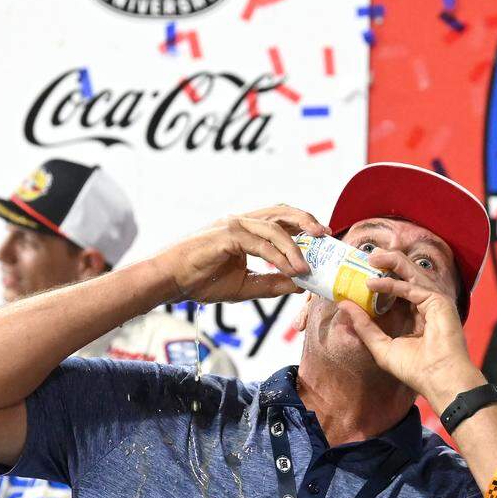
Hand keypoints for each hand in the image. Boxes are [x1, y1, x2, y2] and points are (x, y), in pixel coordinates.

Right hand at [152, 205, 329, 303]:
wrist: (170, 282)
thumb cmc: (201, 280)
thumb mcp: (246, 286)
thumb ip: (272, 283)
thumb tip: (300, 285)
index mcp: (246, 230)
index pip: (280, 221)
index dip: (303, 225)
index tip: (322, 239)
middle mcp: (242, 222)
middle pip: (282, 211)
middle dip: (306, 220)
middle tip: (325, 235)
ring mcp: (233, 226)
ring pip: (274, 228)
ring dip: (295, 248)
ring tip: (307, 268)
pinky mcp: (226, 236)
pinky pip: (260, 245)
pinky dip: (279, 257)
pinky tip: (291, 270)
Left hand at [340, 261, 482, 407]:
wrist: (437, 379)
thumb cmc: (415, 369)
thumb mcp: (381, 346)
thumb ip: (364, 326)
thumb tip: (344, 305)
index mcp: (416, 315)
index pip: (398, 290)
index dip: (381, 280)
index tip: (361, 274)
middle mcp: (426, 305)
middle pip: (406, 276)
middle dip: (387, 263)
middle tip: (367, 256)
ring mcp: (434, 301)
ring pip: (412, 273)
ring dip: (391, 263)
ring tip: (370, 258)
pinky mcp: (438, 301)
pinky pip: (411, 287)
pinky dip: (391, 285)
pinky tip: (373, 284)